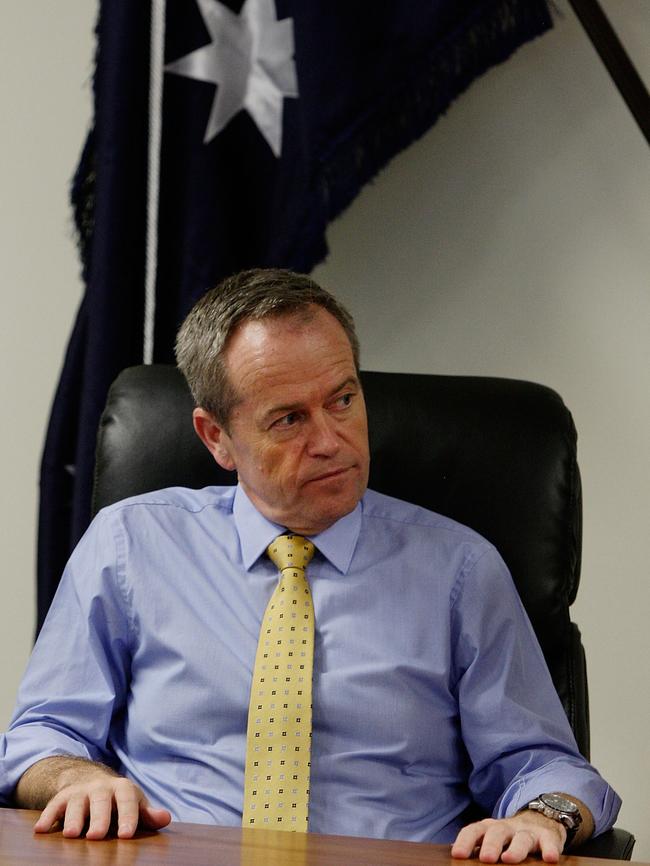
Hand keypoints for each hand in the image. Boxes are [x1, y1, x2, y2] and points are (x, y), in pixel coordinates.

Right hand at [33, 773, 171, 839]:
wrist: (89, 779)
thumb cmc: (117, 800)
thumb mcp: (133, 803)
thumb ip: (147, 814)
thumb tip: (165, 818)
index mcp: (122, 789)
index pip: (127, 802)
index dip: (128, 817)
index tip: (127, 835)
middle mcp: (100, 788)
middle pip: (100, 802)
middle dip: (99, 818)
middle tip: (97, 836)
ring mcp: (80, 792)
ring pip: (76, 803)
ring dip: (73, 818)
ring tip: (71, 835)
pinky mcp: (62, 797)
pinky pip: (53, 805)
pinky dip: (47, 816)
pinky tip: (41, 829)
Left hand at [451, 811, 566, 863]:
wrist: (540, 820)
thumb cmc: (509, 837)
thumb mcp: (493, 839)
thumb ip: (478, 846)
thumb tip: (454, 854)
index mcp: (489, 828)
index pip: (474, 831)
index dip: (465, 842)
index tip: (457, 854)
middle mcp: (507, 828)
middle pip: (497, 832)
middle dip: (490, 844)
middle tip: (486, 858)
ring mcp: (527, 832)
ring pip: (522, 838)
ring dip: (516, 849)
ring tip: (509, 859)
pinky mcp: (547, 837)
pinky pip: (549, 842)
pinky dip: (549, 849)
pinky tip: (550, 858)